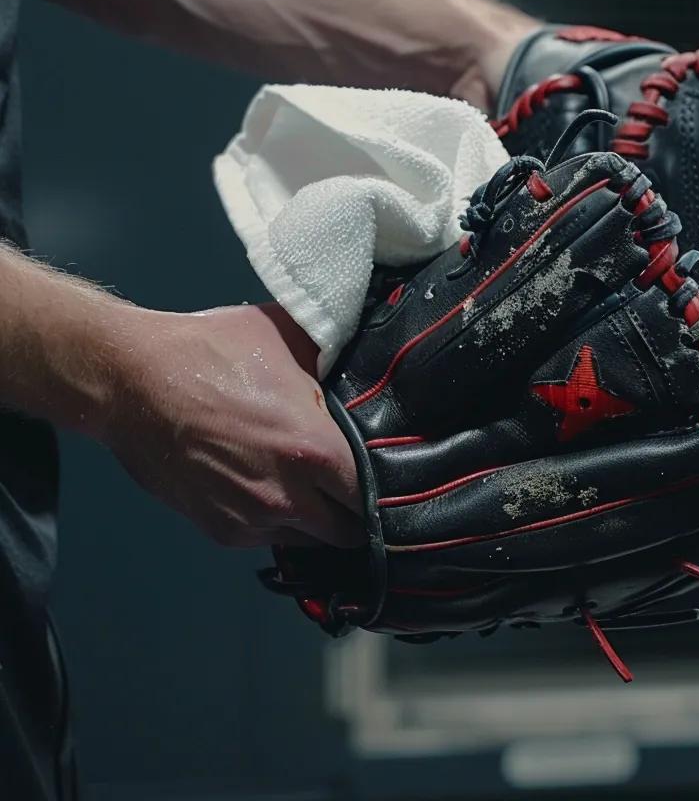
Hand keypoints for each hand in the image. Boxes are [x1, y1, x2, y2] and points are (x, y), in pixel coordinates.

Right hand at [101, 302, 363, 547]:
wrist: (132, 379)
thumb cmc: (210, 352)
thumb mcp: (289, 339)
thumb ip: (335, 358)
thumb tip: (366, 359)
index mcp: (313, 449)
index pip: (374, 494)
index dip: (385, 488)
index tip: (388, 478)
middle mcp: (286, 495)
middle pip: (347, 531)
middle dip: (356, 513)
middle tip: (355, 490)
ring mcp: (251, 518)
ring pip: (308, 539)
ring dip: (316, 521)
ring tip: (314, 490)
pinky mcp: (220, 529)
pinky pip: (268, 537)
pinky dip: (278, 522)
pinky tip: (274, 490)